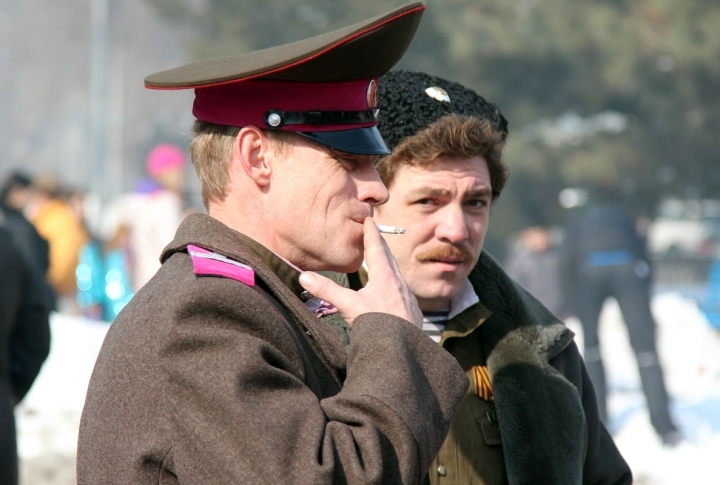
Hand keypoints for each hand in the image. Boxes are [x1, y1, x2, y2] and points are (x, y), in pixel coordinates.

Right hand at [299, 217, 421, 327]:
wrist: (404, 348)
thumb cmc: (379, 325)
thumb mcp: (349, 306)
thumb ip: (327, 290)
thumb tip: (305, 276)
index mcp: (384, 276)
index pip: (376, 247)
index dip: (371, 232)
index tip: (369, 219)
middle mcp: (399, 283)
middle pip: (389, 258)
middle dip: (380, 245)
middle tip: (375, 235)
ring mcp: (408, 297)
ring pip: (397, 275)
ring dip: (389, 265)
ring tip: (383, 262)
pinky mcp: (413, 311)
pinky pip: (404, 291)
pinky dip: (396, 285)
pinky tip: (394, 293)